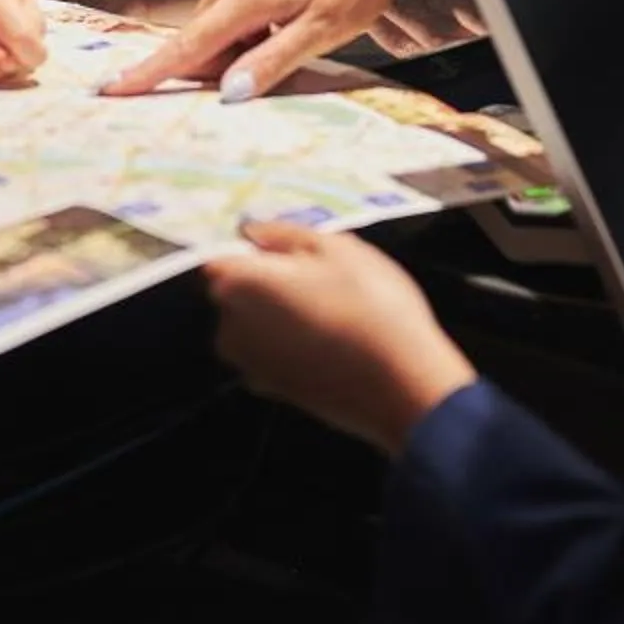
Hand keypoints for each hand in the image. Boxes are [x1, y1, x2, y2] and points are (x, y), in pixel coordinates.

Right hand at [103, 0, 405, 98]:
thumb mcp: (323, 28)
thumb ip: (273, 61)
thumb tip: (226, 93)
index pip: (186, 47)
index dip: (147, 74)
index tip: (108, 91)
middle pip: (199, 42)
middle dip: (209, 72)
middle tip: (256, 87)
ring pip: (217, 28)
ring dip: (234, 53)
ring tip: (288, 50)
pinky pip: (232, 13)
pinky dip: (245, 34)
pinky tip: (285, 34)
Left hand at [205, 220, 478, 454]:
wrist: (402, 387)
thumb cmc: (370, 304)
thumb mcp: (336, 248)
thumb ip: (284, 235)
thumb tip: (251, 231)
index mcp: (237, 284)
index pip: (220, 257)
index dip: (251, 251)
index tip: (288, 251)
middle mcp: (230, 327)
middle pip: (237, 292)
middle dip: (268, 281)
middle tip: (322, 278)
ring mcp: (249, 366)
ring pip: (256, 324)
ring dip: (280, 314)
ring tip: (333, 310)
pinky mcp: (273, 392)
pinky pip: (272, 353)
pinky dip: (291, 345)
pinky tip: (332, 341)